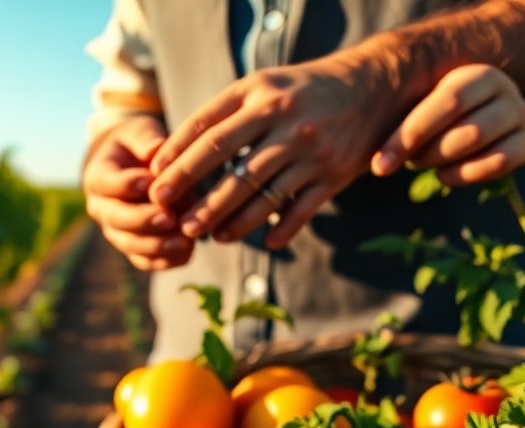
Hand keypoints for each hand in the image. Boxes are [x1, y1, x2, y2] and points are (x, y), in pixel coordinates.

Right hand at [82, 114, 194, 270]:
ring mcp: (115, 230)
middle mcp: (101, 208)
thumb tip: (155, 149)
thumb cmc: (137, 144)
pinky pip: (143, 260)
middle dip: (143, 220)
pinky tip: (187, 254)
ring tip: (184, 242)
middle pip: (117, 219)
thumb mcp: (140, 132)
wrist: (132, 165)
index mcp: (98, 176)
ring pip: (130, 244)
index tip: (148, 182)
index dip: (127, 184)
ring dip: (156, 246)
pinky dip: (164, 261)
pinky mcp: (132, 245)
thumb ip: (146, 139)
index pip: (108, 183)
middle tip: (169, 217)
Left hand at [145, 53, 399, 249]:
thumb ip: (221, 115)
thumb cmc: (298, 92)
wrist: (370, 86)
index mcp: (259, 96)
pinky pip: (301, 210)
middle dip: (197, 196)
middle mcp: (285, 120)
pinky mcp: (334, 174)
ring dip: (231, 220)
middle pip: (230, 165)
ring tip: (208, 236)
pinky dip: (281, 229)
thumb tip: (172, 155)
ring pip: (261, 194)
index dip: (177, 160)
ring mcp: (311, 150)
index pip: (208, 131)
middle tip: (172, 219)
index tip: (154, 183)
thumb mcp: (260, 87)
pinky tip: (263, 243)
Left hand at [371, 64, 524, 185]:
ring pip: (479, 146)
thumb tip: (357, 146)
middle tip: (408, 161)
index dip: (409, 137)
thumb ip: (396, 115)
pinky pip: (498, 164)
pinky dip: (465, 176)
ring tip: (424, 163)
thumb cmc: (432, 114)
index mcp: (475, 74)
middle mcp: (504, 90)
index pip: (445, 103)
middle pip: (464, 132)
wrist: (479, 114)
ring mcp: (521, 116)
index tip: (379, 166)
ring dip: (441, 163)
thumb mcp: (417, 105)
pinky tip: (444, 176)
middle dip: (425, 154)